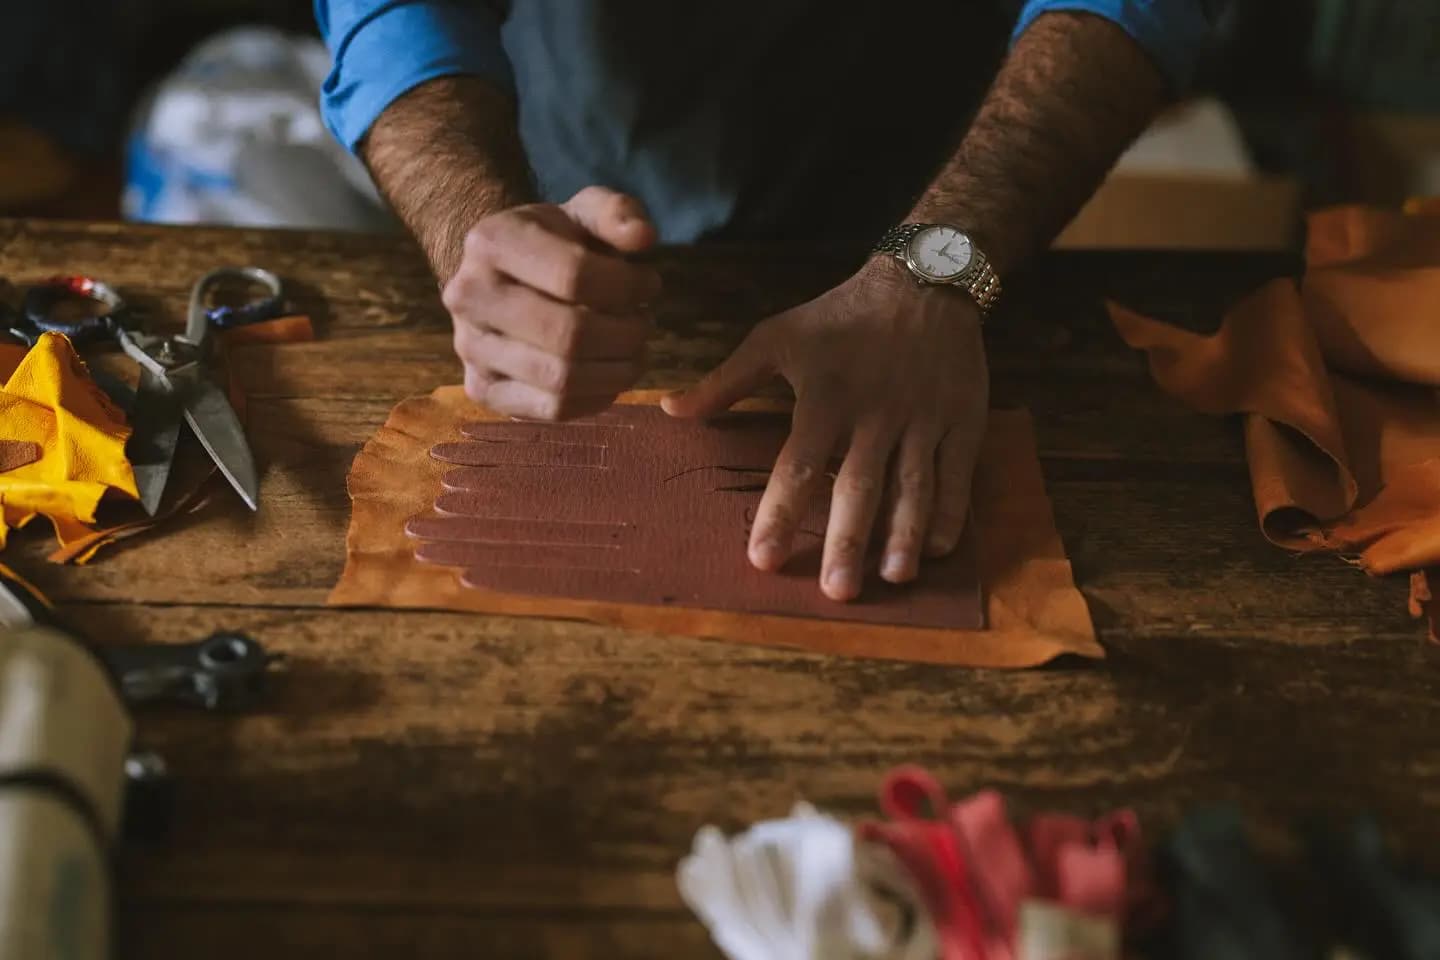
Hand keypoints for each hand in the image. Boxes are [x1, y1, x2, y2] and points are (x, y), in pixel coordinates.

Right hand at [441, 186, 662, 419]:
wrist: (501, 275)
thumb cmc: (554, 242)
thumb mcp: (584, 212)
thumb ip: (618, 213)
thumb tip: (644, 238)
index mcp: (490, 242)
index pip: (575, 275)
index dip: (628, 286)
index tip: (649, 285)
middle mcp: (468, 297)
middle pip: (569, 335)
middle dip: (626, 334)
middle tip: (645, 324)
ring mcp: (470, 349)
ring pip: (563, 379)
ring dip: (618, 370)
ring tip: (634, 350)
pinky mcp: (484, 391)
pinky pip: (554, 409)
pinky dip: (598, 397)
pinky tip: (611, 373)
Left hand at [663, 261, 988, 600]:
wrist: (925, 280)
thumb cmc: (840, 316)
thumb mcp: (777, 337)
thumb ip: (726, 381)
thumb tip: (670, 410)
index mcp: (825, 396)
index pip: (798, 464)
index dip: (779, 512)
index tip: (762, 558)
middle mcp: (875, 412)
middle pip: (859, 484)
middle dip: (847, 540)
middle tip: (836, 591)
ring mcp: (923, 418)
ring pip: (913, 484)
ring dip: (903, 534)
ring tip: (894, 578)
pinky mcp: (962, 419)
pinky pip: (957, 471)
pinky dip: (950, 510)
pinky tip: (937, 547)